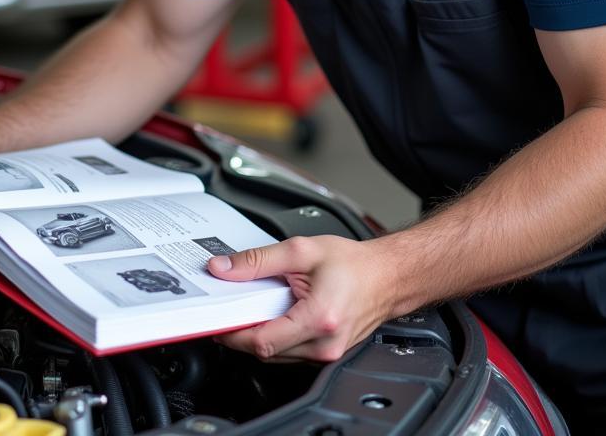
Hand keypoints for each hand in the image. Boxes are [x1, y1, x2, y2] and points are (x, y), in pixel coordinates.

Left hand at [207, 236, 391, 362]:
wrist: (388, 276)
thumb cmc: (354, 264)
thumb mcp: (301, 251)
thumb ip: (257, 260)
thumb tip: (224, 268)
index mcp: (318, 320)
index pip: (261, 341)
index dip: (233, 332)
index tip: (217, 320)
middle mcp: (324, 345)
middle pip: (266, 351)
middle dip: (243, 331)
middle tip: (232, 308)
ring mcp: (327, 354)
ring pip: (278, 355)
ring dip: (260, 334)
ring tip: (257, 306)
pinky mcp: (328, 354)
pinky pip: (292, 352)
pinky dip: (277, 335)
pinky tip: (276, 314)